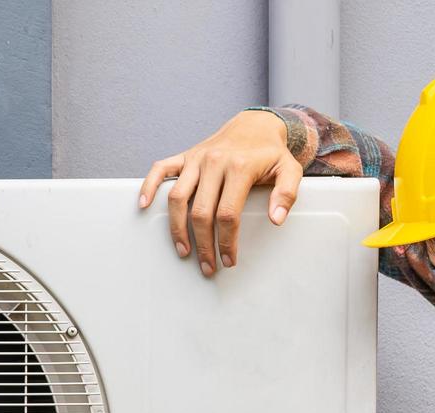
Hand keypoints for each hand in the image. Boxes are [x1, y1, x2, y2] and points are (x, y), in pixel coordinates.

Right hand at [137, 109, 303, 276]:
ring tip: (183, 250)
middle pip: (201, 212)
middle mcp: (214, 162)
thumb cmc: (270, 152)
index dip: (226, 241)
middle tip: (207, 265)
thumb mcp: (290, 169)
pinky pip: (160, 170)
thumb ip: (287, 194)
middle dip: (203, 244)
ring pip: (177, 198)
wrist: (255, 125)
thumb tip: (276, 219)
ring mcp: (196, 159)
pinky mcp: (184, 156)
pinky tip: (144, 205)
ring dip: (177, 229)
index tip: (228, 259)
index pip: (228, 213)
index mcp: (239, 167)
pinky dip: (148, 186)